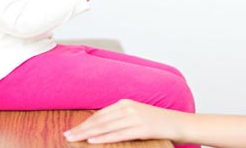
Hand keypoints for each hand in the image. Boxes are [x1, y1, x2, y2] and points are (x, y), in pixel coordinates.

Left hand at [64, 99, 182, 143]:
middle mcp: (128, 108)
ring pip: (105, 127)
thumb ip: (120, 118)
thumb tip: (101, 127)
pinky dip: (104, 138)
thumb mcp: (137, 115)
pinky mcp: (142, 128)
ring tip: (73, 139)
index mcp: (125, 103)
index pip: (99, 114)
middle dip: (81, 128)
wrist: (179, 123)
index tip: (71, 130)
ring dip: (87, 134)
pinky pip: (119, 134)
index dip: (84, 122)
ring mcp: (135, 118)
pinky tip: (92, 141)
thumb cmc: (158, 122)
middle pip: (99, 120)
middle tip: (66, 135)